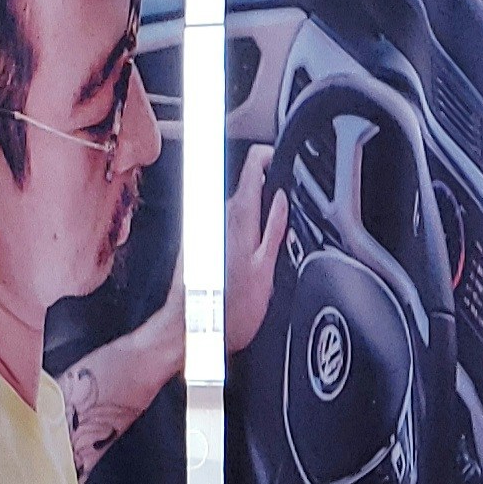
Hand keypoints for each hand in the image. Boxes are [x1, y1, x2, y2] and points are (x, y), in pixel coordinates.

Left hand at [212, 153, 287, 354]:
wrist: (194, 330)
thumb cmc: (229, 310)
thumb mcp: (266, 269)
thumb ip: (275, 229)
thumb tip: (282, 198)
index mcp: (236, 218)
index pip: (250, 168)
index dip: (266, 156)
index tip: (278, 153)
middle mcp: (216, 218)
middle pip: (244, 187)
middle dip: (267, 189)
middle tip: (288, 200)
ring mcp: (205, 229)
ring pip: (236, 206)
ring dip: (255, 211)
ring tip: (273, 231)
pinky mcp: (201, 242)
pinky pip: (227, 223)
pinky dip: (243, 226)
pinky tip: (253, 246)